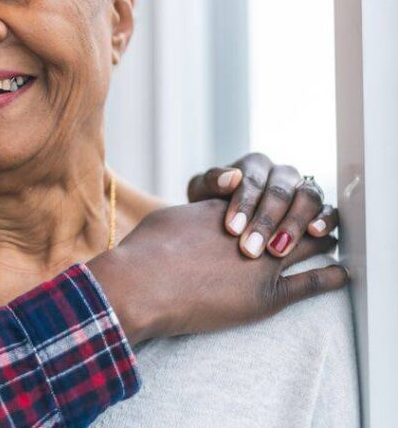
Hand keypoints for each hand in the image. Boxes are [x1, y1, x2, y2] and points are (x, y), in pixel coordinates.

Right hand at [87, 199, 347, 344]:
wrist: (144, 283)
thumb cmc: (147, 250)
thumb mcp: (170, 218)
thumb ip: (192, 216)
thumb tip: (192, 218)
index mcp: (228, 204)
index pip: (268, 193)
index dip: (284, 196)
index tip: (294, 197)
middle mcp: (253, 226)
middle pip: (296, 211)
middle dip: (310, 212)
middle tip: (324, 216)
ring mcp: (264, 261)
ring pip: (310, 244)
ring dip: (324, 239)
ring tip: (333, 238)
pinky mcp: (267, 295)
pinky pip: (312, 283)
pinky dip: (331, 277)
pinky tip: (343, 275)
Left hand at [186, 152, 338, 257]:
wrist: (222, 220)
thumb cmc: (211, 204)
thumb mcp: (202, 192)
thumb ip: (211, 182)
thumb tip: (231, 178)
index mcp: (254, 164)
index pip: (252, 180)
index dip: (243, 205)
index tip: (232, 229)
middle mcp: (281, 173)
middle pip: (279, 191)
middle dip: (265, 222)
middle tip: (251, 249)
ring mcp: (302, 188)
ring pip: (307, 198)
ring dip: (293, 225)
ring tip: (277, 249)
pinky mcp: (319, 208)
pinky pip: (329, 209)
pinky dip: (325, 219)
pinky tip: (316, 234)